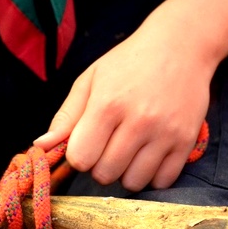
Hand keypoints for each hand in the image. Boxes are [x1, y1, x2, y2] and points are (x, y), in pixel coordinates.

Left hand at [34, 0, 227, 190]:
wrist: (181, 45)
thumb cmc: (129, 62)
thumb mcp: (91, 80)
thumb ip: (66, 116)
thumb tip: (40, 146)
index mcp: (108, 104)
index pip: (81, 158)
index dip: (79, 155)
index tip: (87, 143)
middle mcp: (138, 121)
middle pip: (105, 174)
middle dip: (100, 165)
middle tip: (109, 145)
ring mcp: (165, 133)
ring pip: (133, 182)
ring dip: (125, 173)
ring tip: (129, 151)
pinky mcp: (186, 141)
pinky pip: (163, 181)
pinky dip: (151, 176)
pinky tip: (149, 156)